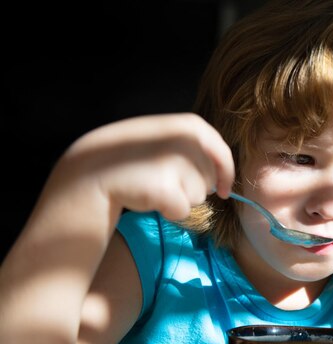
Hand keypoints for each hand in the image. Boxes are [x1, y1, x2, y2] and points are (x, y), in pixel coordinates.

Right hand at [57, 113, 234, 219]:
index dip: (226, 171)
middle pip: (210, 178)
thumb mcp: (161, 137)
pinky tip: (148, 199)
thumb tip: (220, 174)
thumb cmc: (130, 159)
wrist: (89, 173)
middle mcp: (184, 141)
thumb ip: (191, 145)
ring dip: (181, 198)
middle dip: (195, 187)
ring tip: (152, 186)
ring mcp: (174, 163)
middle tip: (163, 180)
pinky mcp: (166, 189)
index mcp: (186, 125)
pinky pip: (183, 210)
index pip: (220, 150)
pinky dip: (169, 211)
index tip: (225, 190)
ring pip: (199, 196)